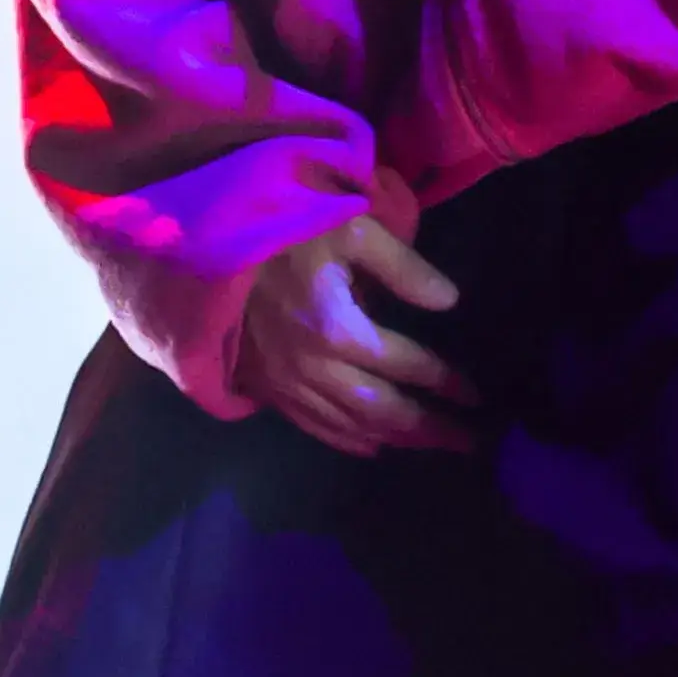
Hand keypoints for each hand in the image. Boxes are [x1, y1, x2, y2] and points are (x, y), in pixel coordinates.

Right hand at [234, 180, 479, 457]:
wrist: (203, 247)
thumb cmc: (283, 231)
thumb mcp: (349, 230)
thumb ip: (401, 267)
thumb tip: (450, 301)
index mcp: (337, 329)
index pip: (405, 363)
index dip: (443, 381)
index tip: (474, 395)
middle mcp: (314, 368)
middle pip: (382, 410)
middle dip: (428, 429)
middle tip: (467, 444)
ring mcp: (286, 383)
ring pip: (348, 425)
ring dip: (393, 440)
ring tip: (429, 447)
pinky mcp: (265, 386)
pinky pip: (311, 425)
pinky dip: (345, 440)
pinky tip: (369, 446)